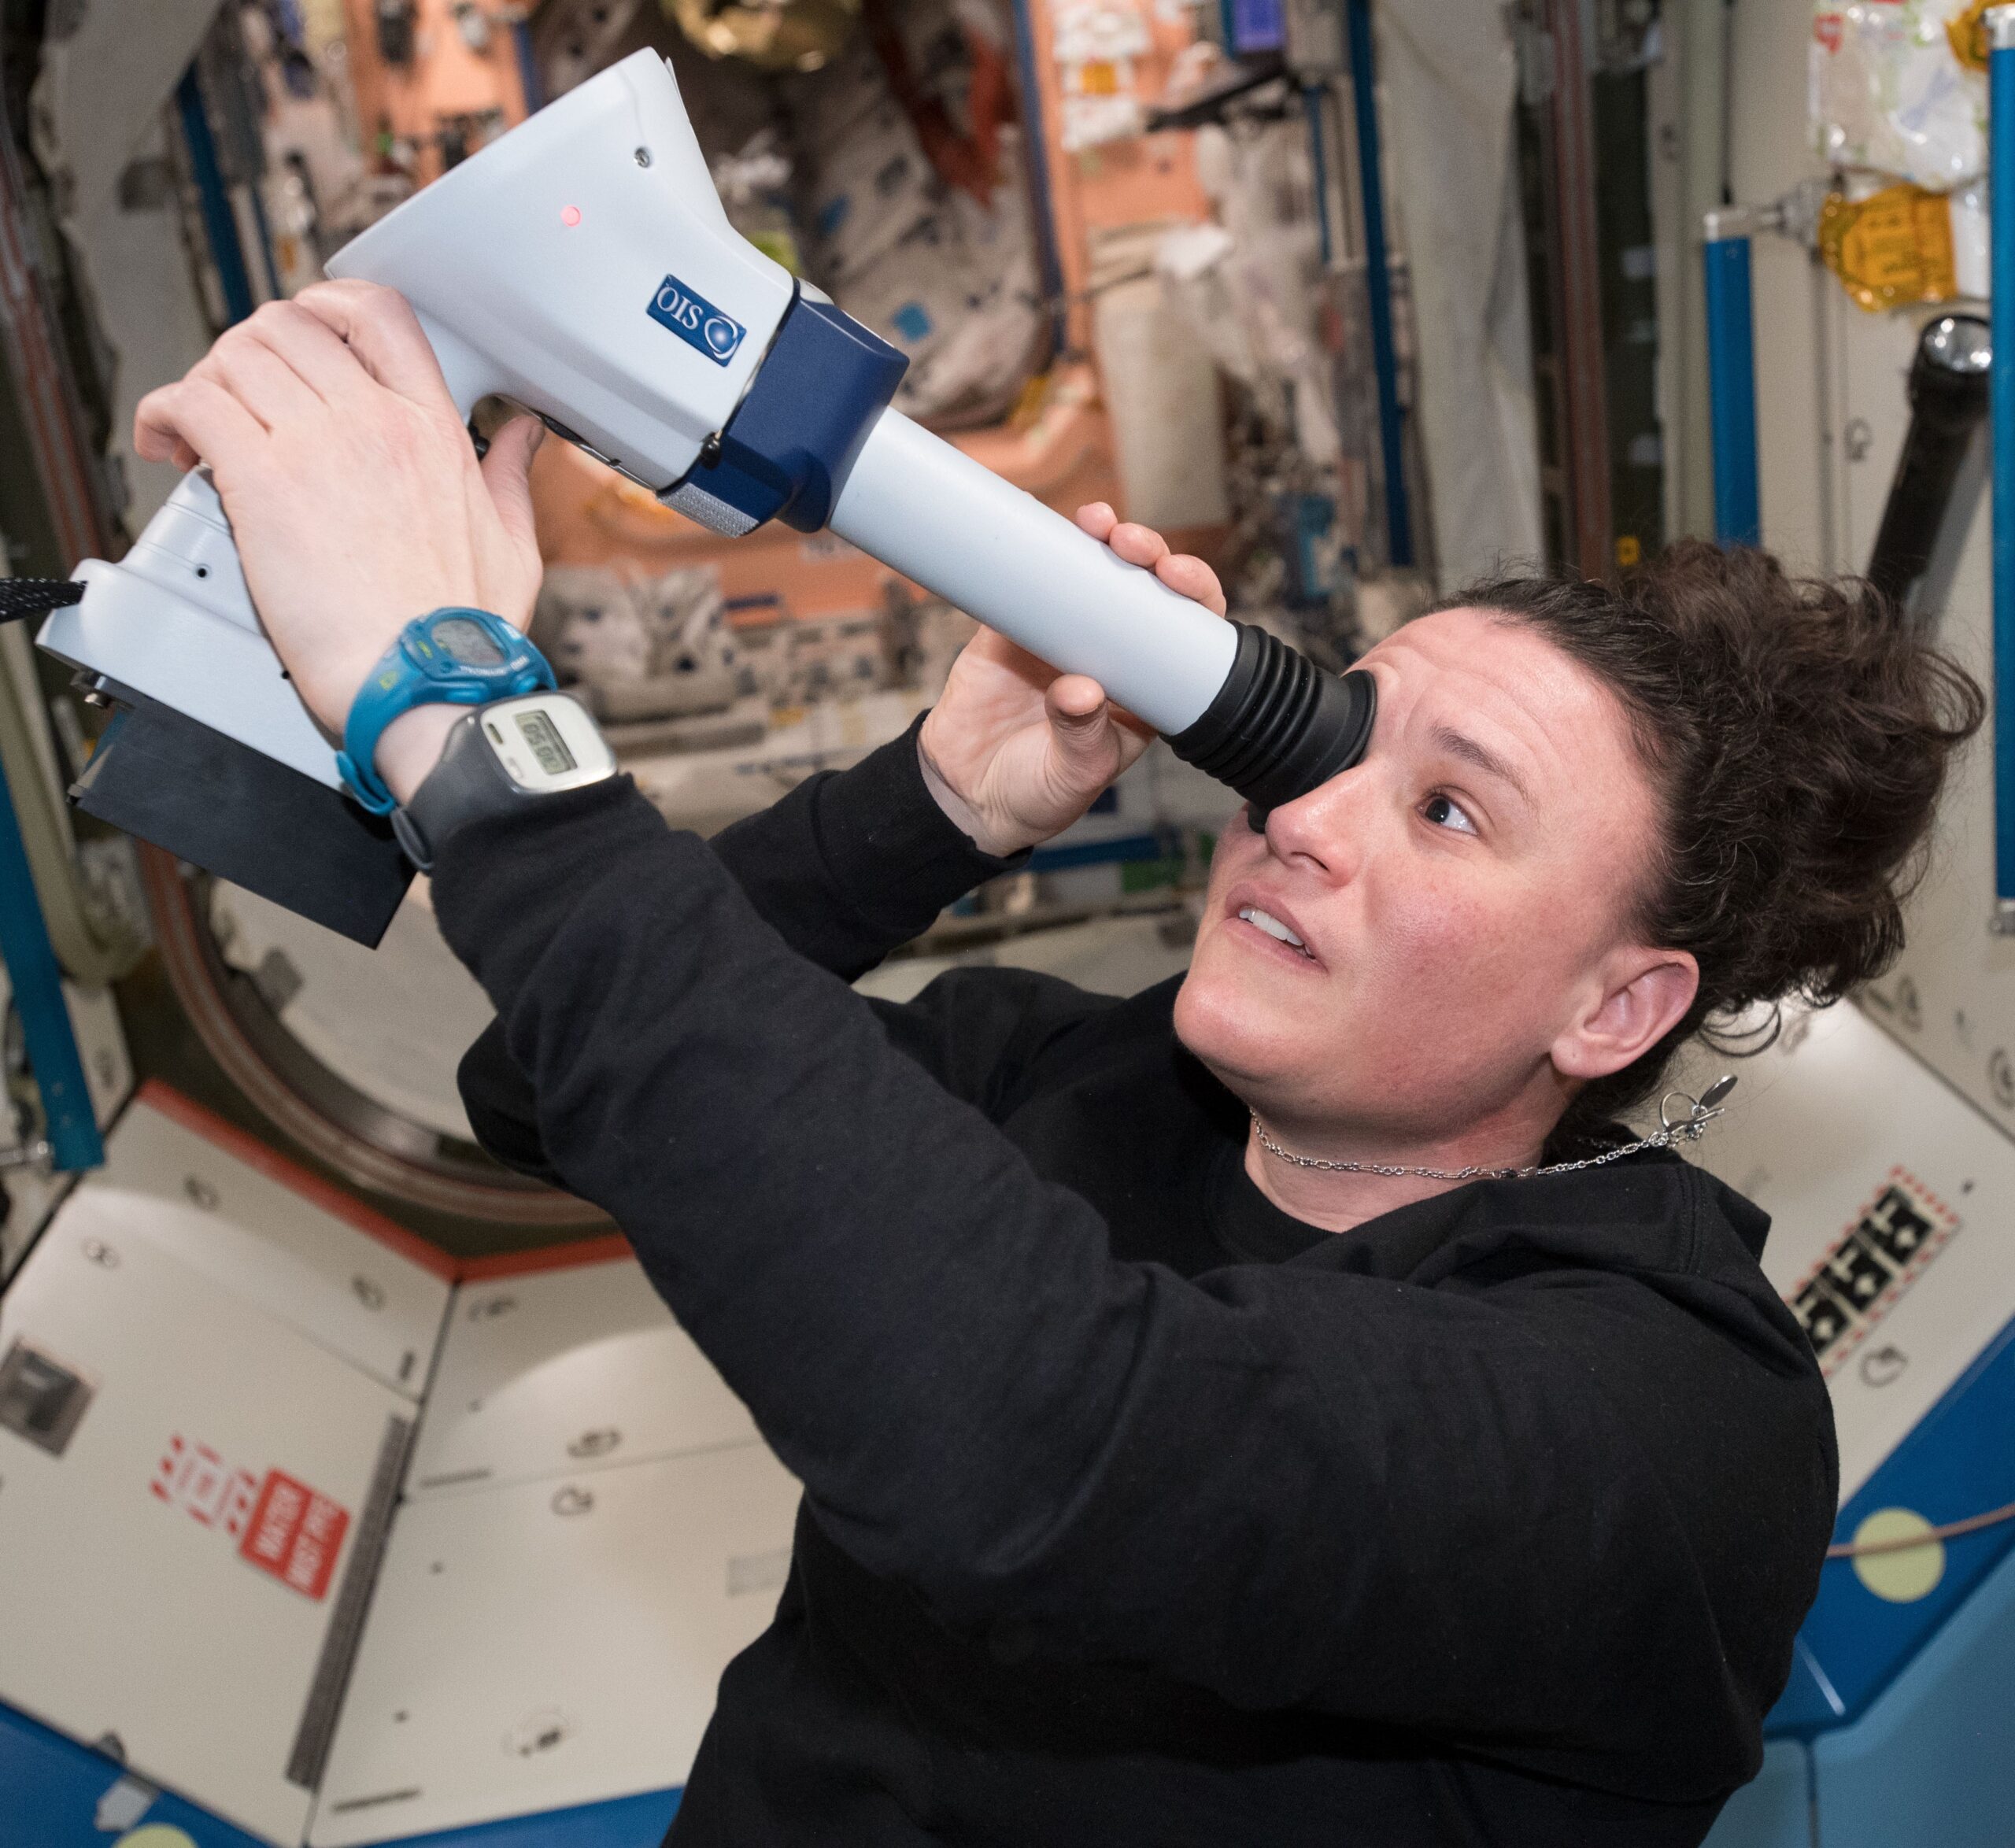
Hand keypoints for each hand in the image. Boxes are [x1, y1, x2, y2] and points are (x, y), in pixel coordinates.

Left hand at [132, 280, 545, 800]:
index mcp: (433, 430)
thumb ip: (510, 476)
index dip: (326, 306)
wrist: (426, 681)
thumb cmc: (464, 633)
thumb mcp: (513, 543)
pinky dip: (166, 413)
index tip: (305, 332)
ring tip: (199, 425)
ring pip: (234, 355)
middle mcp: (374, 422)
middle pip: (289, 326)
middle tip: (240, 391)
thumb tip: (523, 436)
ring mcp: (317, 447)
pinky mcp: (262, 483)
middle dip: (251, 349)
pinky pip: (192, 405)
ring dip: (206, 379)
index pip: (377, 315)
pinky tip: (168, 443)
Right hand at [917, 504, 1226, 856]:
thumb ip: (1081, 737)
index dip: (1193, 593)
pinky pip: (1031, 577)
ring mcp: (1064, 632)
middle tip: (1132, 546)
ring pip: (1093, 570)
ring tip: (1098, 524)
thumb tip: (1081, 690)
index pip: (1186, 629)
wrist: (967, 793)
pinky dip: (1040, 547)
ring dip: (1100, 538)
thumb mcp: (1071, 776)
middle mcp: (1113, 649)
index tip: (1179, 578)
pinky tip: (1047, 527)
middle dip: (1148, 554)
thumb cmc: (1037, 792)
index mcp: (1147, 687)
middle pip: (1144, 586)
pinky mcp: (1014, 625)